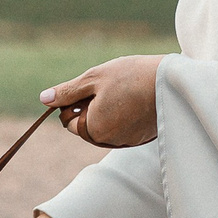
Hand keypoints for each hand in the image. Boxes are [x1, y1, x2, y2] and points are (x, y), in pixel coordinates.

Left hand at [40, 54, 161, 147]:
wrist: (173, 80)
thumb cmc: (130, 76)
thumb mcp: (93, 79)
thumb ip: (67, 92)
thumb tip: (44, 99)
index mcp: (94, 130)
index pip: (69, 122)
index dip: (73, 102)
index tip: (90, 86)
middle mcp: (111, 141)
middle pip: (87, 125)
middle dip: (90, 106)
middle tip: (107, 86)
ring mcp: (129, 140)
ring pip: (105, 124)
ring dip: (106, 109)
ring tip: (123, 89)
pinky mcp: (143, 136)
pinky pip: (123, 126)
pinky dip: (123, 113)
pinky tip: (133, 96)